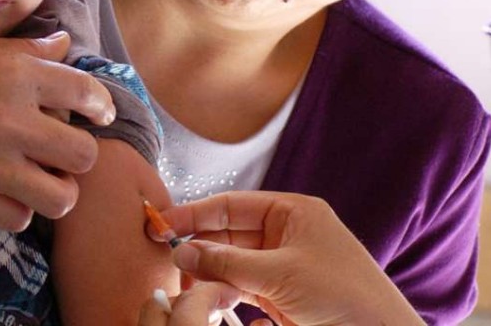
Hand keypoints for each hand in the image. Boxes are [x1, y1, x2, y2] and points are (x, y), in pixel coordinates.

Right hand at [0, 25, 115, 230]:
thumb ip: (26, 53)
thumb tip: (64, 45)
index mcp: (17, 74)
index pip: (88, 95)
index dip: (100, 108)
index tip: (96, 116)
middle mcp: (10, 119)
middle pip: (83, 155)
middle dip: (77, 155)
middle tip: (58, 153)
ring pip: (60, 198)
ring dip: (54, 190)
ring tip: (37, 180)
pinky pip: (17, 219)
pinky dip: (15, 209)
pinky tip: (2, 193)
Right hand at [150, 192, 424, 325]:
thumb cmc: (344, 298)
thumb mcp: (280, 275)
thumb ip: (226, 262)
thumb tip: (182, 253)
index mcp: (293, 213)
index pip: (231, 205)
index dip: (194, 214)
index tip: (162, 224)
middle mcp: (287, 234)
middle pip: (228, 233)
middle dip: (198, 245)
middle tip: (166, 256)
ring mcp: (285, 266)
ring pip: (232, 263)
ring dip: (208, 273)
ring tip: (183, 283)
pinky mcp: (283, 296)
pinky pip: (243, 288)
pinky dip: (224, 294)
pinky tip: (207, 300)